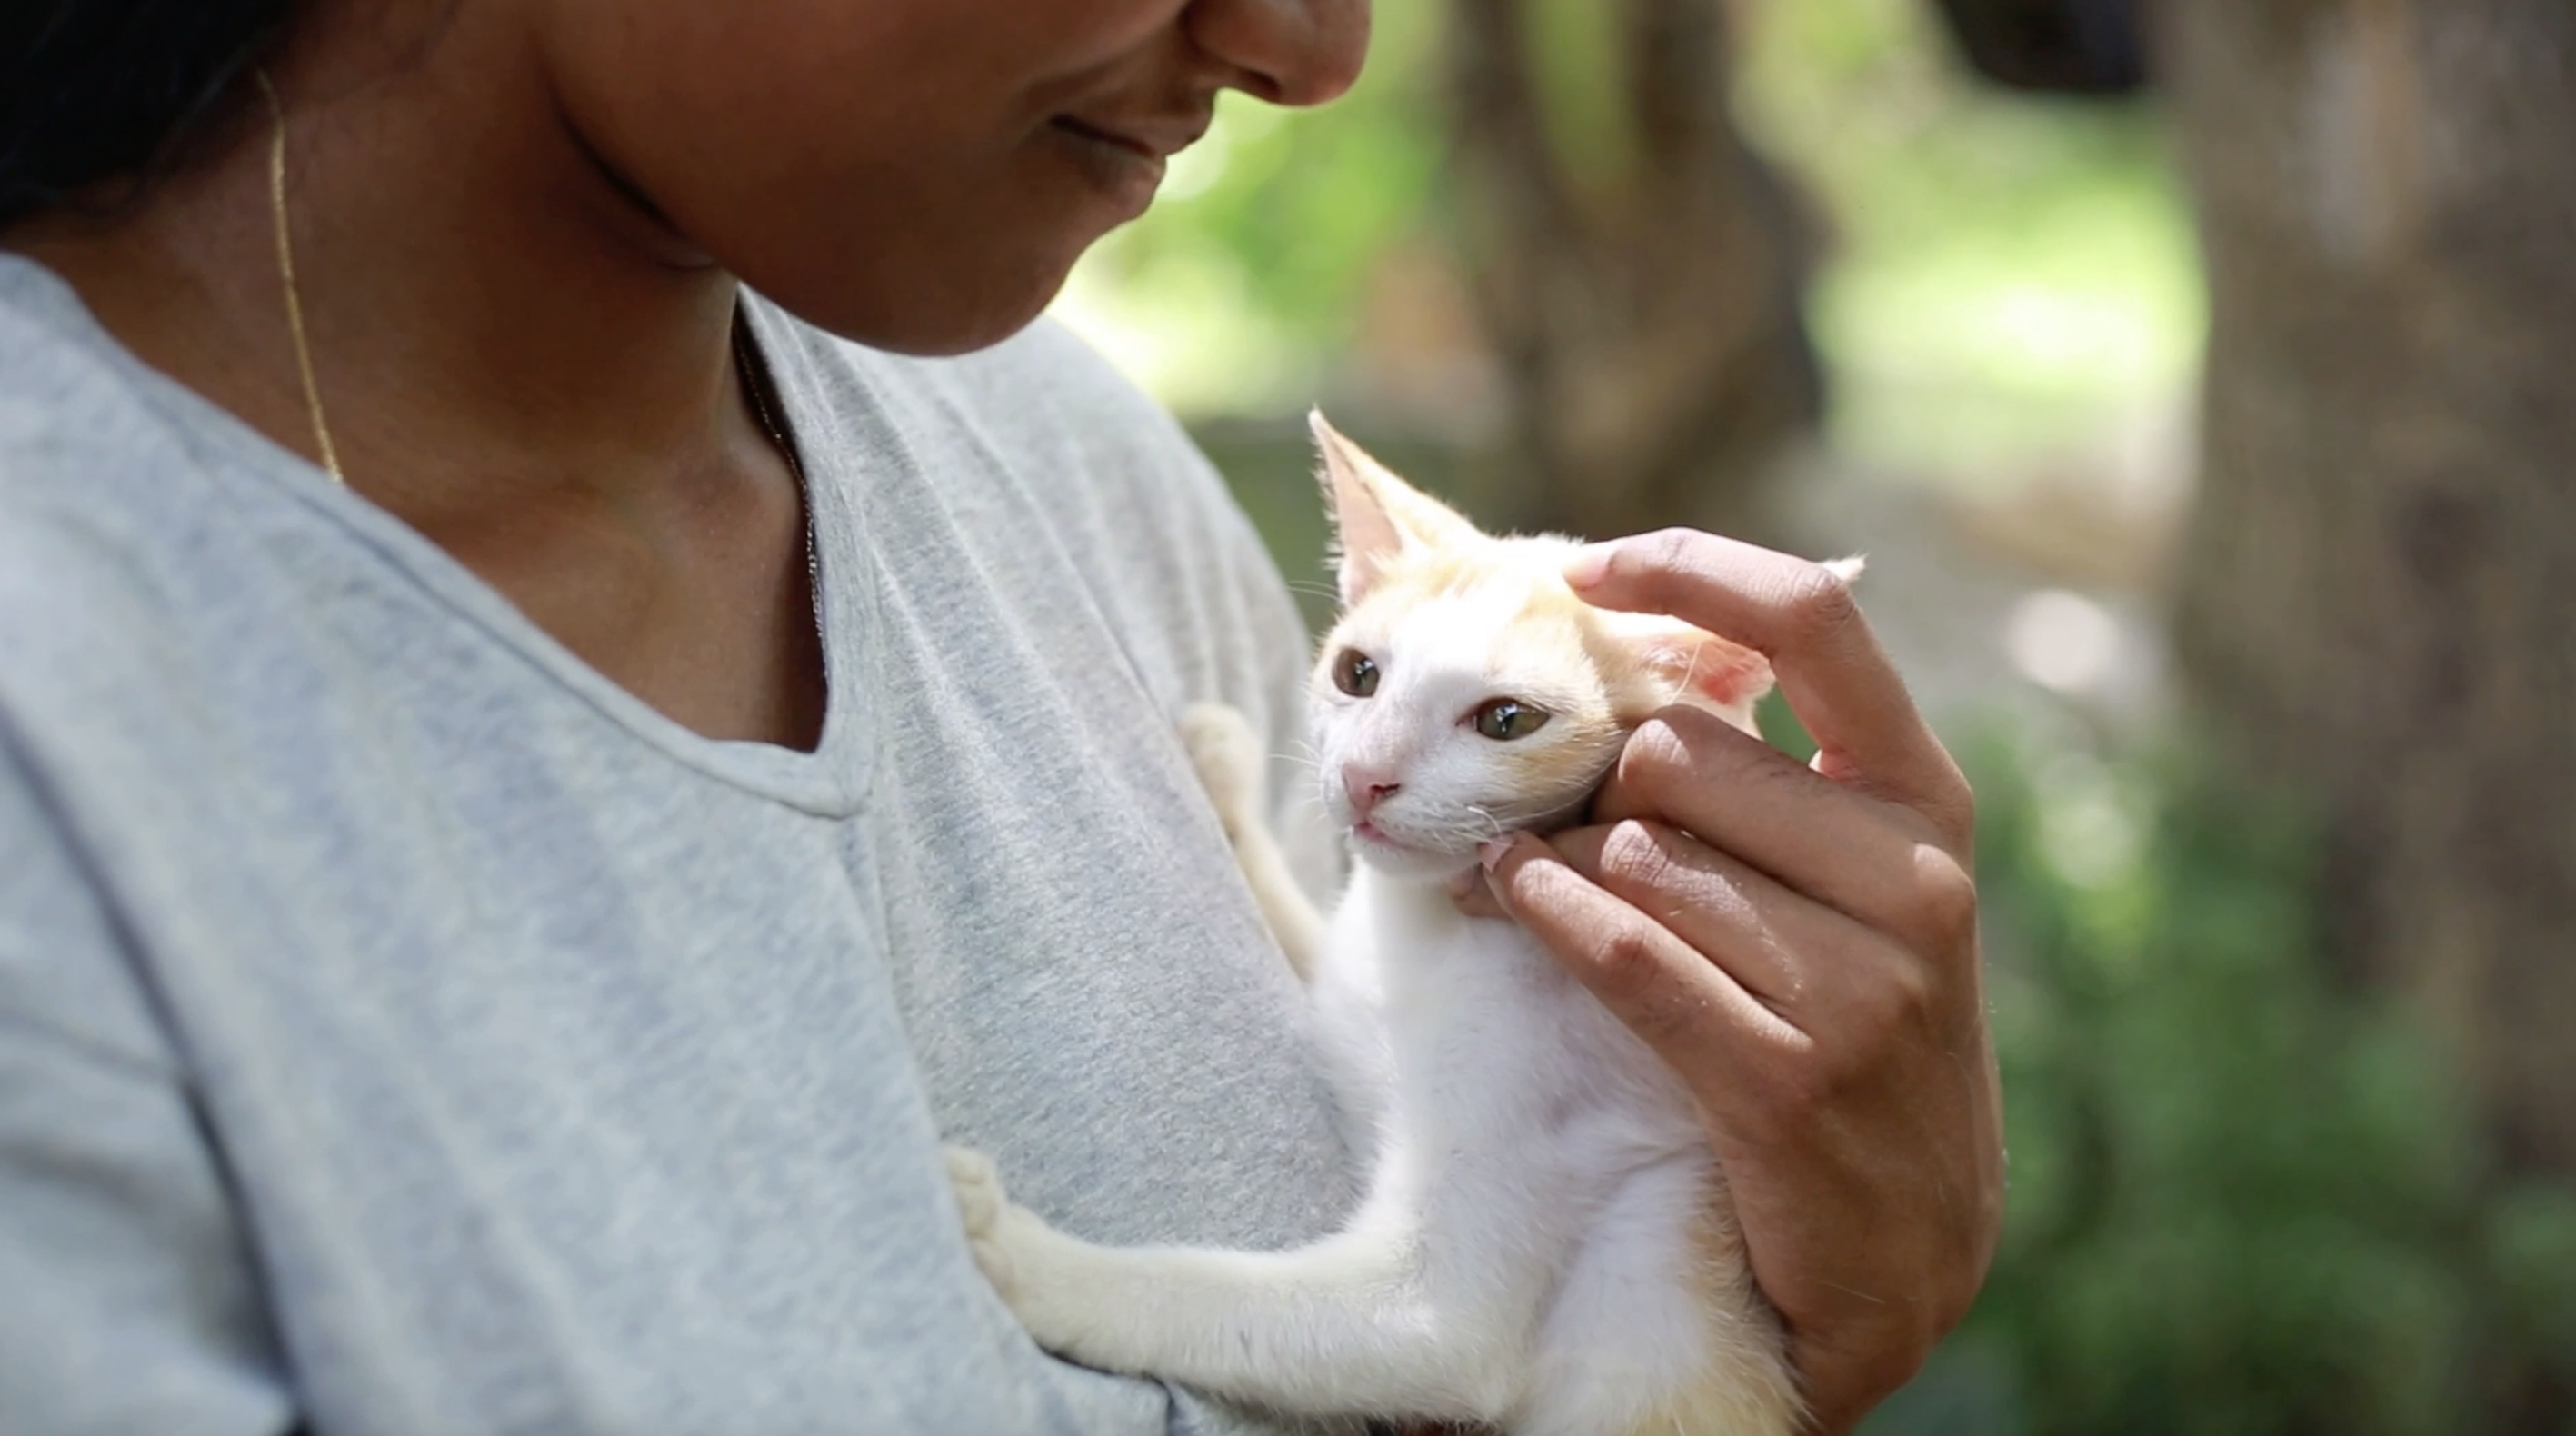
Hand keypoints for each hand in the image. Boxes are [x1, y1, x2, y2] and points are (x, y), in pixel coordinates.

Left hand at [1478, 530, 2002, 1434]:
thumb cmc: (1847, 1037)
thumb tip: (1608, 658)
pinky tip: (1520, 900)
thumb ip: (1761, 783)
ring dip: (1556, 861)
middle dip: (1591, 782)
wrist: (1906, 1256)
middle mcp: (1914, 875)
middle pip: (1680, 753)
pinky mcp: (1792, 1079)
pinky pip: (1625, 953)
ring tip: (1528, 878)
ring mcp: (1866, 984)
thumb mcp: (1846, 892)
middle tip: (1548, 819)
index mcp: (1924, 798)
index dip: (1688, 570)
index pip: (1814, 621)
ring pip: (1640, 852)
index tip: (1584, 572)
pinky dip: (1550, 916)